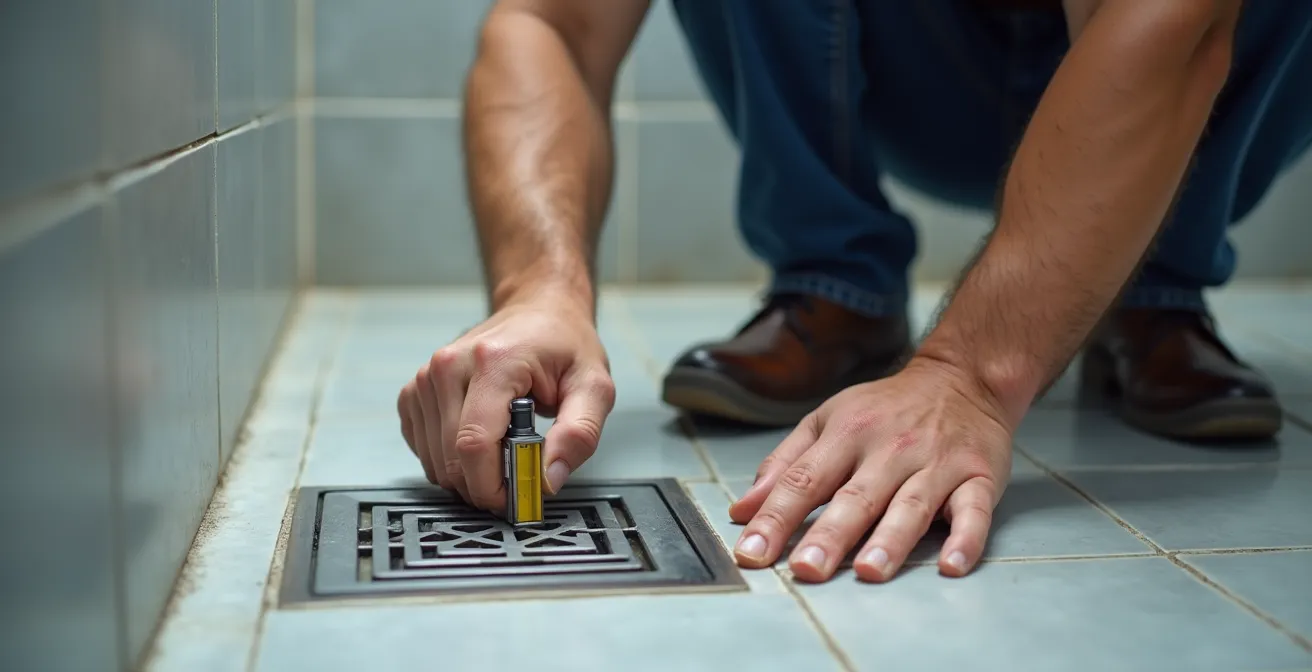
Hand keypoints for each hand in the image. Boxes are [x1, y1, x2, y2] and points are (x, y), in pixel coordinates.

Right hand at [396, 295, 614, 510]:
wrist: (537, 310)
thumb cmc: (564, 344)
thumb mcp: (593, 386)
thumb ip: (579, 433)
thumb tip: (548, 479)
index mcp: (493, 361)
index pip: (474, 443)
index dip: (492, 486)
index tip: (516, 497)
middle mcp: (449, 365)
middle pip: (451, 458)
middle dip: (485, 483)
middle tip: (518, 472)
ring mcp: (426, 376)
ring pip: (434, 460)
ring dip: (468, 472)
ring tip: (503, 448)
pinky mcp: (415, 390)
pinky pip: (422, 448)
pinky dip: (448, 458)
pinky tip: (478, 440)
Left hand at [728, 357, 1013, 581]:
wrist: (962, 378)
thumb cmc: (886, 409)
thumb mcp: (827, 421)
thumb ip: (784, 465)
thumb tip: (742, 511)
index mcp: (845, 434)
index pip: (802, 481)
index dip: (775, 517)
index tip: (751, 553)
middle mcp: (889, 450)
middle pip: (855, 497)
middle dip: (829, 535)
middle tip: (806, 569)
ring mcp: (936, 464)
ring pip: (911, 506)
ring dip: (891, 540)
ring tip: (869, 571)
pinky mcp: (978, 477)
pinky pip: (973, 511)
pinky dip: (966, 539)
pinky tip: (952, 565)